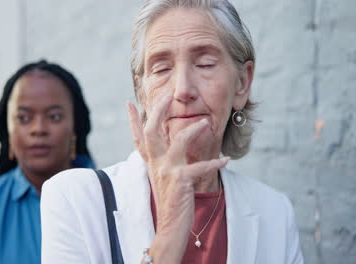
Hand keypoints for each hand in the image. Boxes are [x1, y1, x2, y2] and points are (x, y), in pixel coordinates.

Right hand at [128, 97, 228, 262]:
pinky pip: (200, 167)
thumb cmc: (170, 202)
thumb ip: (162, 162)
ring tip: (206, 122)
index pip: (139, 138)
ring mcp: (167, 171)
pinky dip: (214, 163)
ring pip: (178, 141)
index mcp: (152, 163)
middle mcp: (156, 164)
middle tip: (166, 96)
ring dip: (193, 130)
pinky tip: (225, 160)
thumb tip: (165, 149)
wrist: (169, 228)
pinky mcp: (180, 181)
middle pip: (151, 132)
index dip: (133, 121)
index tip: (130, 104)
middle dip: (157, 111)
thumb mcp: (161, 179)